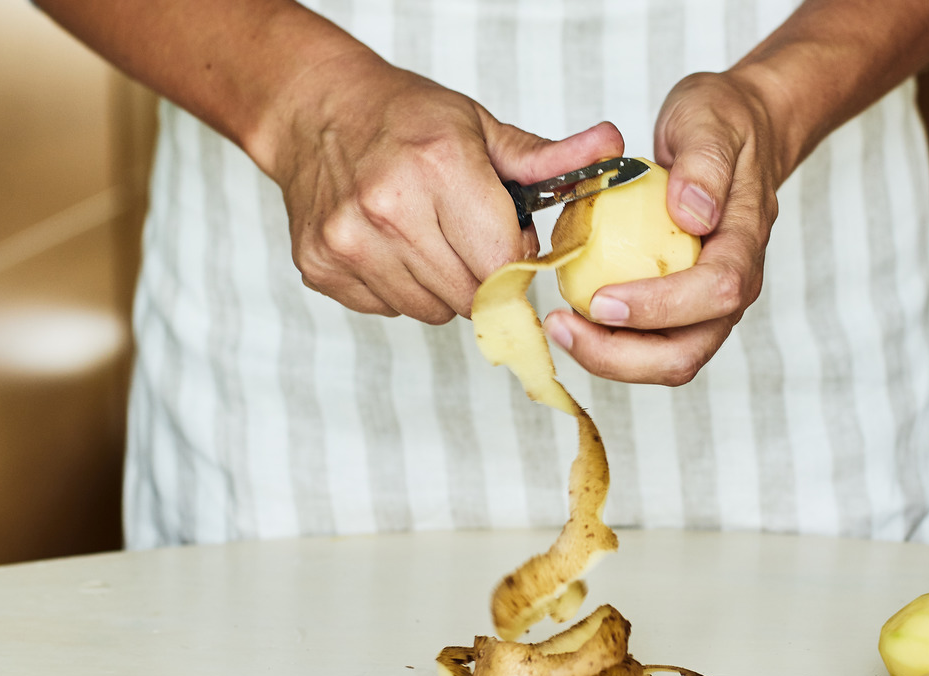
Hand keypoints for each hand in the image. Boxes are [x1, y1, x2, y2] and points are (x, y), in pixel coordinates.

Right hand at [269, 51, 623, 323]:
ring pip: (430, 311)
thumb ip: (547, 158)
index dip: (517, 264)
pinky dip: (399, 287)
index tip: (512, 247)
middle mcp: (388, 208)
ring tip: (426, 237)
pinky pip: (389, 309)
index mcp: (439, 168)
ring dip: (441, 286)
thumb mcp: (480, 127)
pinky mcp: (321, 268)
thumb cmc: (405, 119)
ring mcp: (349, 242)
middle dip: (482, 278)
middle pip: (470, 296)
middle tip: (466, 237)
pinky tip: (390, 245)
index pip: (504, 264)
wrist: (315, 112)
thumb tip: (613, 150)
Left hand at [542, 71, 782, 384]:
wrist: (738, 133)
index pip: (715, 292)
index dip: (659, 306)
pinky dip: (606, 341)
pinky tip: (569, 316)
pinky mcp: (681, 309)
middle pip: (686, 353)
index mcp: (745, 245)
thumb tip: (692, 213)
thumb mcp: (711, 121)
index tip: (601, 299)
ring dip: (608, 357)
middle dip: (621, 356)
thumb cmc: (724, 125)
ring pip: (664, 361)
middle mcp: (732, 289)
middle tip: (562, 328)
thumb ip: (705, 163)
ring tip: (558, 327)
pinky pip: (645, 343)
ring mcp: (706, 306)